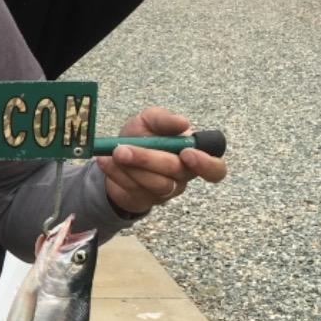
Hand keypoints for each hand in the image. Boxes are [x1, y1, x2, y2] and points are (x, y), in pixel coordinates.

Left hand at [97, 106, 226, 216]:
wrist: (114, 155)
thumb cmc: (142, 136)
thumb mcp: (150, 120)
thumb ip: (164, 119)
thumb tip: (183, 124)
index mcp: (193, 155)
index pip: (215, 170)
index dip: (206, 165)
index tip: (186, 154)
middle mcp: (183, 176)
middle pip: (176, 173)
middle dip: (148, 159)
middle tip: (122, 149)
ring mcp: (165, 191)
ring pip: (155, 184)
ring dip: (131, 168)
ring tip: (114, 153)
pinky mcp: (145, 200)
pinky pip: (134, 191)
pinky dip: (117, 174)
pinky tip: (105, 161)